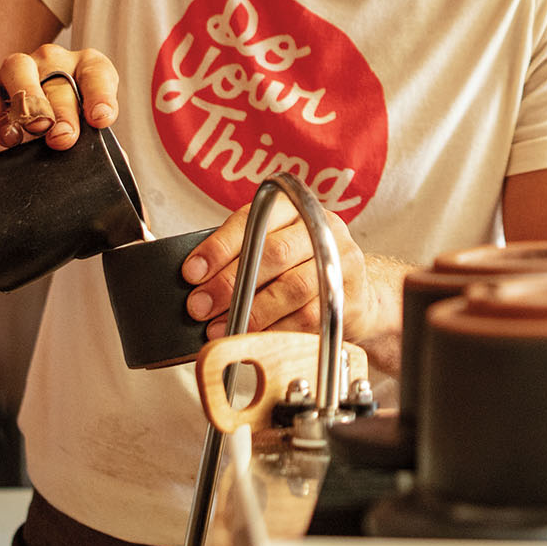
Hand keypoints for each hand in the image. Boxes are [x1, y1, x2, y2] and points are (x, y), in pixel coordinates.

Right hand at [0, 44, 117, 154]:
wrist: (21, 138)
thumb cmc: (63, 133)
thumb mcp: (86, 140)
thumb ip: (100, 149)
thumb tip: (113, 166)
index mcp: (86, 70)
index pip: (97, 73)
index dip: (101, 95)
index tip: (101, 119)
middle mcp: (51, 62)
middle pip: (57, 76)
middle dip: (62, 110)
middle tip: (63, 137)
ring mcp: (16, 70)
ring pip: (17, 68)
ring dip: (27, 100)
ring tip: (33, 130)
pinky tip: (4, 136)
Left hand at [180, 203, 397, 343]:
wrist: (353, 292)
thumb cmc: (301, 267)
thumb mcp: (271, 247)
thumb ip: (238, 256)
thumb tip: (195, 282)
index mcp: (295, 208)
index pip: (254, 220)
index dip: (219, 247)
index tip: (193, 272)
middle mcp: (321, 228)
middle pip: (274, 253)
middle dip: (230, 283)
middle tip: (200, 306)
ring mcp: (339, 261)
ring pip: (292, 288)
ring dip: (251, 312)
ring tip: (222, 326)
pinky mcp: (347, 296)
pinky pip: (306, 317)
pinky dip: (274, 330)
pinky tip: (253, 337)